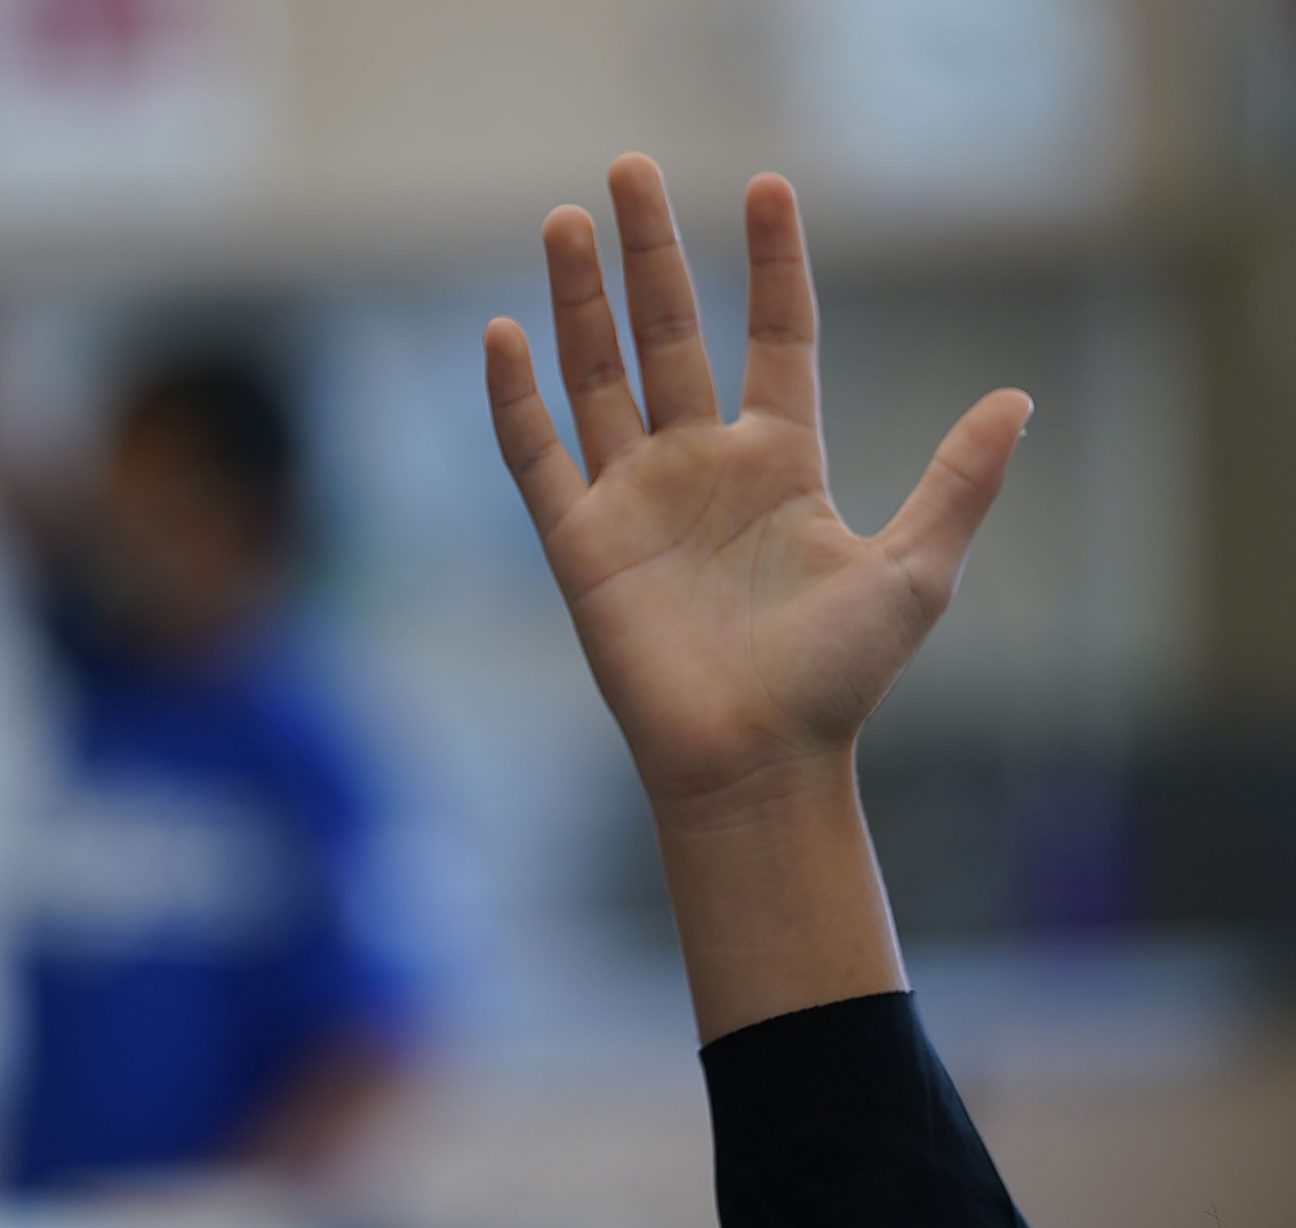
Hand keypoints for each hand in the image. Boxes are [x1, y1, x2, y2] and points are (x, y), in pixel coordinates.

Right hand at [484, 155, 1029, 812]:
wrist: (756, 764)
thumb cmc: (836, 680)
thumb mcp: (914, 572)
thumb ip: (957, 482)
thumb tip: (1018, 397)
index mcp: (781, 460)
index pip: (775, 336)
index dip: (771, 263)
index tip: (764, 186)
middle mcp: (701, 466)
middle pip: (666, 335)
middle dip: (647, 253)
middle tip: (627, 169)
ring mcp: (635, 500)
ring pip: (596, 376)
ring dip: (579, 299)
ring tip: (563, 221)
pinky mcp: (581, 543)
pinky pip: (537, 458)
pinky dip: (516, 400)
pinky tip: (503, 333)